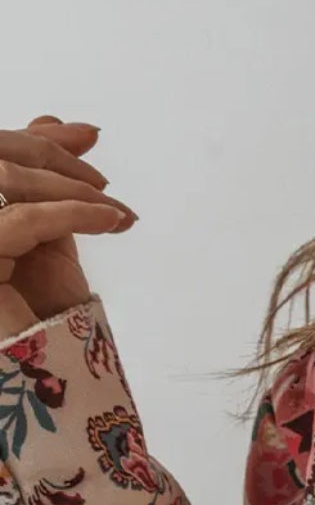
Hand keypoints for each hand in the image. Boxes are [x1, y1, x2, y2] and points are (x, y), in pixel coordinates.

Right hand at [0, 116, 137, 337]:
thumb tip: (49, 124)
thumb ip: (40, 184)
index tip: (89, 137)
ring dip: (69, 188)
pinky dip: (71, 214)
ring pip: (5, 181)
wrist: (48, 380)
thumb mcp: (45, 237)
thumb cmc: (40, 318)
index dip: (37, 141)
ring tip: (114, 210)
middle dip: (52, 154)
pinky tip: (111, 222)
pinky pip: (21, 221)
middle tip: (105, 177)